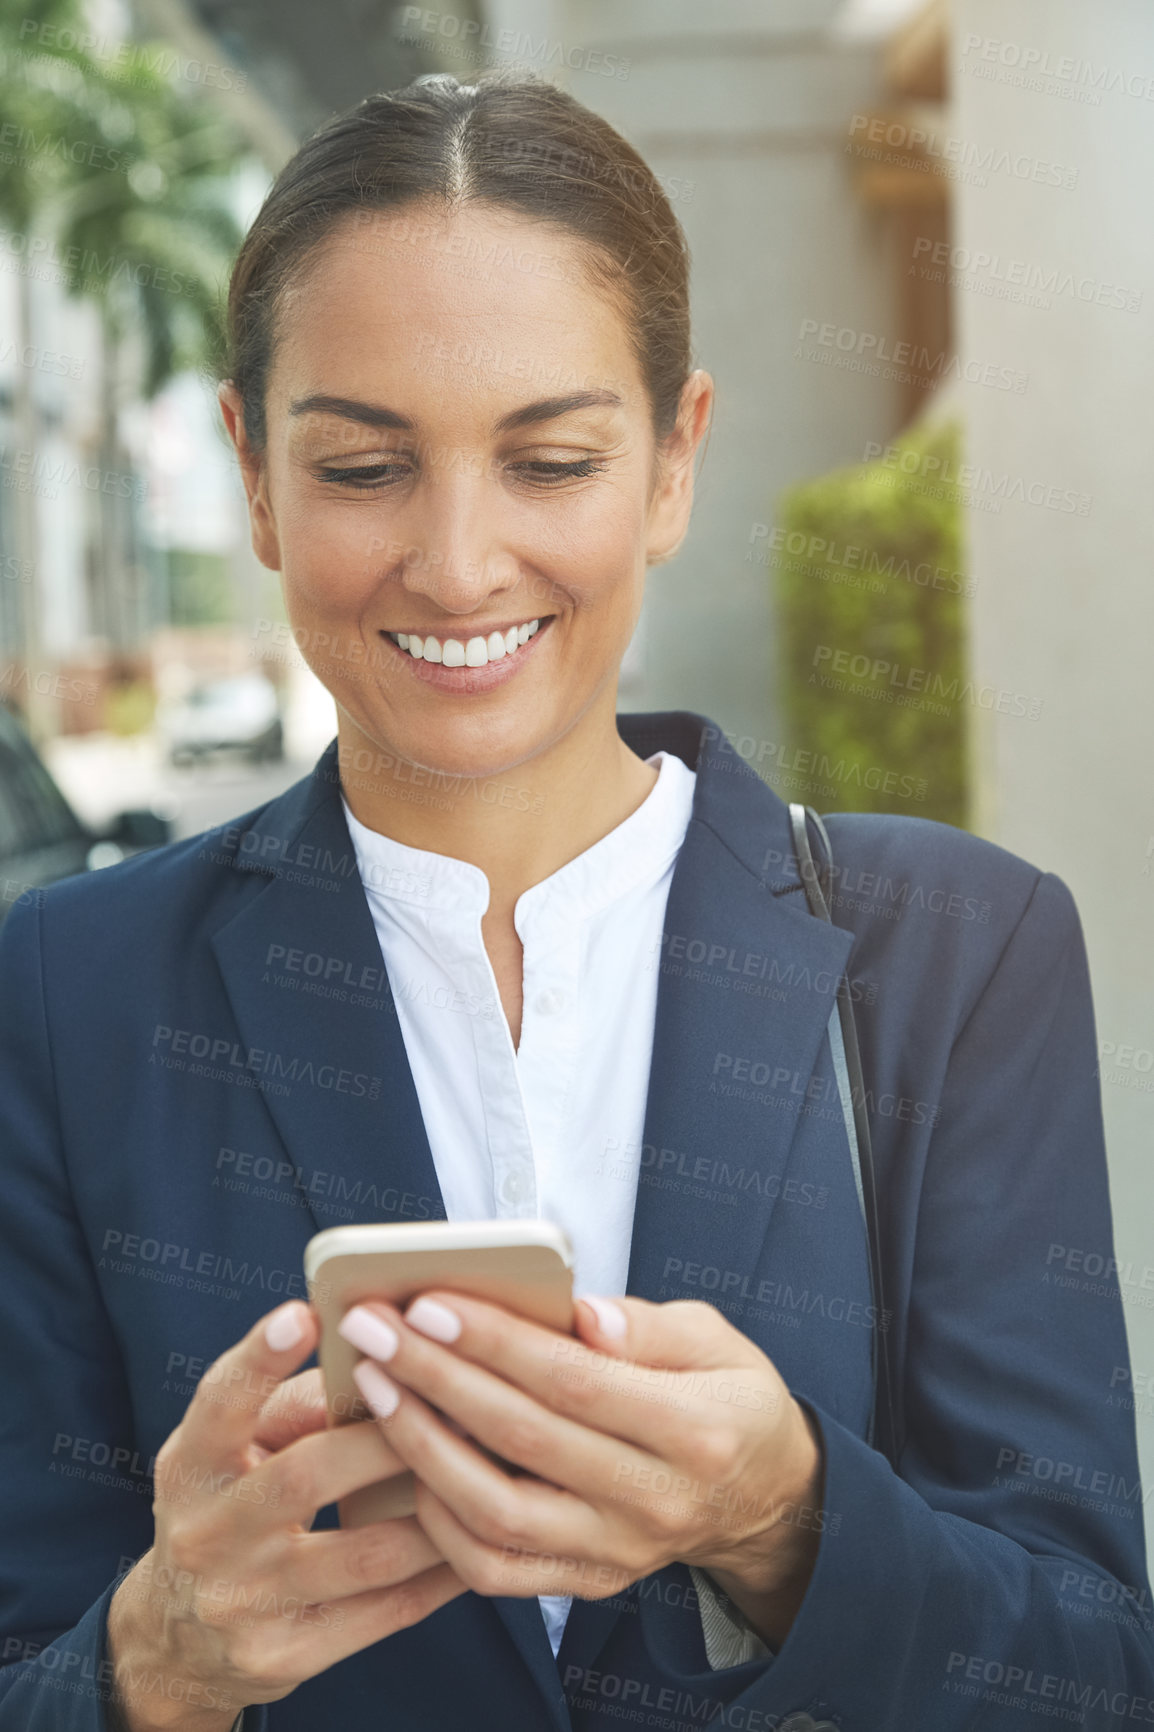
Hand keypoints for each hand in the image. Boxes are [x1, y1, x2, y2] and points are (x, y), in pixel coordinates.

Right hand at [106, 1301, 465, 1730]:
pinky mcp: (285, 1655)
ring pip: (364, 1553)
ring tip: (488, 1470)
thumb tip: (371, 1359)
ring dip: (436, 1511)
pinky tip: (476, 1540)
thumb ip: (290, 1404)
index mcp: (191, 1465)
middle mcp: (206, 1534)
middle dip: (389, 1438)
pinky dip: (439, 1575)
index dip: (259, 1360)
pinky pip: (384, 1613)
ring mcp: (244, 1602)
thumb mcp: (232, 1450)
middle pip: (308, 1476)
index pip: (219, 1405)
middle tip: (454, 1403)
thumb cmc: (231, 1505)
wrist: (182, 1639)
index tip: (303, 1314)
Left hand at [337, 1292, 824, 1648]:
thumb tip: (582, 1314)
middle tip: (374, 1330)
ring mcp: (616, 1552)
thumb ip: (647, 1325)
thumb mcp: (715, 1338)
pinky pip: (494, 1569)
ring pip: (497, 1515)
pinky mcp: (587, 1581)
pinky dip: (438, 1522)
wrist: (761, 1498)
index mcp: (695, 1429)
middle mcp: (655, 1501)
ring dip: (423, 1447)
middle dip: (435, 1378)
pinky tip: (408, 1463)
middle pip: (523, 1439)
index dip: (495, 1342)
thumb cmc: (727, 1397)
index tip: (428, 1305)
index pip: (575, 1382)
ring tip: (377, 1388)